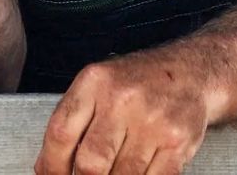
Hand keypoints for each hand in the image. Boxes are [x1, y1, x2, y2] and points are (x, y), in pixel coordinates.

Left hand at [36, 50, 215, 174]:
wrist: (190, 72)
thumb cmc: (138, 82)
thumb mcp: (98, 86)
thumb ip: (72, 121)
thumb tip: (45, 167)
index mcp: (95, 82)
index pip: (60, 133)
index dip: (50, 166)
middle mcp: (123, 99)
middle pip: (90, 162)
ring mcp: (152, 122)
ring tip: (110, 173)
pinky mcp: (177, 142)